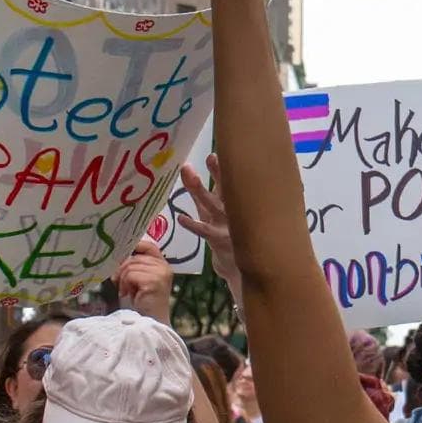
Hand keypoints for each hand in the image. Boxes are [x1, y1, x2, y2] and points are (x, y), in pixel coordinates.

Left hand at [115, 236, 173, 317]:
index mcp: (162, 264)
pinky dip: (125, 284)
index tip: (121, 253)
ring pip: (130, 265)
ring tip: (126, 290)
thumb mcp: (138, 279)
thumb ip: (135, 265)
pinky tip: (128, 293)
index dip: (134, 246)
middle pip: (134, 257)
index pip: (148, 245)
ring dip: (123, 279)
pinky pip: (131, 274)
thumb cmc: (142, 303)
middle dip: (122, 269)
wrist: (149, 322)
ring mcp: (161, 273)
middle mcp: (164, 267)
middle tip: (119, 282)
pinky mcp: (154, 281)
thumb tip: (118, 254)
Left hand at [174, 158, 243, 301]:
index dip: (222, 167)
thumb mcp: (220, 216)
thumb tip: (192, 172)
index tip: (215, 152)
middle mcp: (232, 212)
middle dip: (217, 172)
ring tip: (189, 174)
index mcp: (233, 204)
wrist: (240, 270)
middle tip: (211, 157)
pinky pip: (205, 231)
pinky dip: (194, 224)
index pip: (229, 182)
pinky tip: (182, 218)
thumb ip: (206, 197)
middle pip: (224, 189)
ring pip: (212, 205)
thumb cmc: (226, 238)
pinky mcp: (219, 241)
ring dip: (201, 190)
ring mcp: (227, 226)